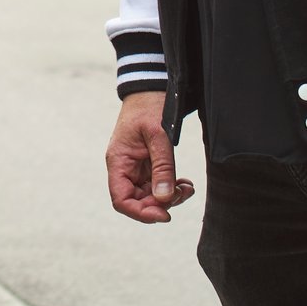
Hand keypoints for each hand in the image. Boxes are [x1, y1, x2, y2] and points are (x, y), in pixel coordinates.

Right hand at [106, 91, 194, 223]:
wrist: (150, 91)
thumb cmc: (149, 108)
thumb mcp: (159, 136)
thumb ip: (163, 167)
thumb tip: (164, 198)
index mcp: (118, 161)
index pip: (121, 199)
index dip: (140, 212)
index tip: (164, 214)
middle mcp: (124, 168)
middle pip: (136, 201)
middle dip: (160, 204)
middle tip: (182, 195)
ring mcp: (135, 168)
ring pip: (149, 196)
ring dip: (169, 197)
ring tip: (187, 188)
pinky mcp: (147, 165)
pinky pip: (157, 185)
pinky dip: (171, 188)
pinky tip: (185, 183)